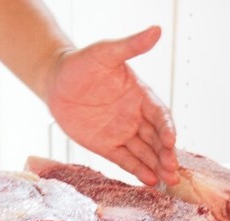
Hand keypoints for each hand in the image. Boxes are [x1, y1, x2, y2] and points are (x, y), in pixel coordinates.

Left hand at [43, 26, 177, 185]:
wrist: (55, 81)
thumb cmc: (82, 63)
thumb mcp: (106, 53)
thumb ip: (131, 46)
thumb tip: (157, 30)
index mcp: (141, 96)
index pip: (159, 115)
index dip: (166, 129)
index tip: (171, 141)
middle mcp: (135, 117)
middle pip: (156, 139)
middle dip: (166, 155)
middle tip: (174, 170)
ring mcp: (123, 133)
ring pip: (145, 153)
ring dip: (158, 166)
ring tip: (168, 181)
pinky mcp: (107, 146)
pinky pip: (126, 160)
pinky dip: (139, 170)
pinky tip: (150, 181)